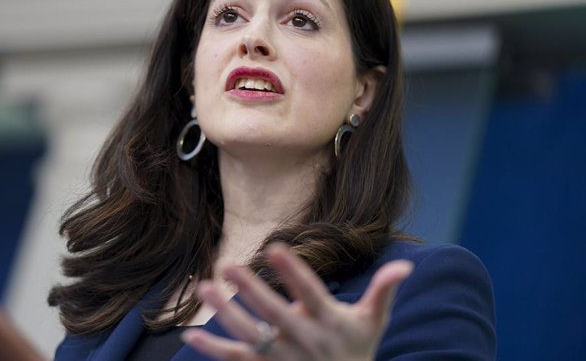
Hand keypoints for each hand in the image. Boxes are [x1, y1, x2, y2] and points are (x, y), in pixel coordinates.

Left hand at [181, 243, 412, 360]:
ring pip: (250, 336)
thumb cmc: (358, 349)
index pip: (310, 293)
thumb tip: (406, 264)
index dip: (293, 271)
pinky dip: (214, 348)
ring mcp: (282, 358)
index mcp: (329, 322)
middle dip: (251, 291)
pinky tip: (191, 333)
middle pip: (275, 314)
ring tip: (204, 288)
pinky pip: (236, 360)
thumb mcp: (375, 321)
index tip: (274, 248)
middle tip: (228, 266)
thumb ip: (384, 291)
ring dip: (224, 314)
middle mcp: (304, 340)